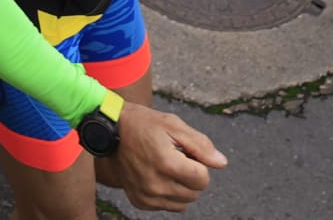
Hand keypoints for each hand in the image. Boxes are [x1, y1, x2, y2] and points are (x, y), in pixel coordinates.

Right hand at [105, 102, 225, 211]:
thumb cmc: (144, 125)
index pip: (203, 179)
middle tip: (177, 158)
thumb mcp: (174, 125)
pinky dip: (169, 194)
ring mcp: (147, 196)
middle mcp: (156, 185)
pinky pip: (168, 206)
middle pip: (195, 193)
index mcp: (167, 164)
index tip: (186, 152)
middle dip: (192, 176)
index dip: (199, 164)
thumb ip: (201, 145)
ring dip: (182, 188)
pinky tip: (158, 176)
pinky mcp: (140, 202)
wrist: (111, 132)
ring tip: (168, 167)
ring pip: (183, 204)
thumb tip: (221, 163)